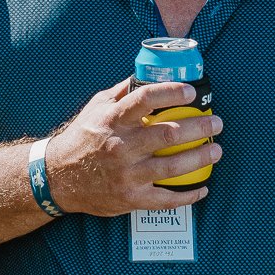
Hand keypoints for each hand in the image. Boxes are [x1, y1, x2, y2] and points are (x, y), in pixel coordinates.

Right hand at [41, 78, 221, 216]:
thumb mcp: (96, 107)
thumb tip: (149, 74)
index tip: (191, 92)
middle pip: (168, 135)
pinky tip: (202, 188)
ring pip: (172, 167)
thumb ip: (123, 91)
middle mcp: (121, 146)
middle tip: (216, 123)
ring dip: (200, 158)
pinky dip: (188, 196)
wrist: (58, 178)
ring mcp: (126, 175)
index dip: (171, 93)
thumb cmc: (83, 137)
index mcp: (113, 120)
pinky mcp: (130, 198)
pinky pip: (165, 199)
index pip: (145, 99)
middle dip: (199, 127)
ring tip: (216, 150)